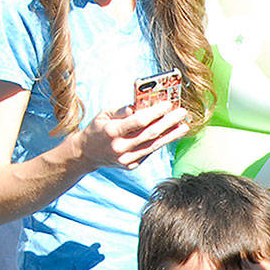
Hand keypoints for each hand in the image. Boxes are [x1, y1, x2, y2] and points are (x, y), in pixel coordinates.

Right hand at [73, 100, 188, 170]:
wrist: (86, 154)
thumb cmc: (97, 129)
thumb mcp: (104, 114)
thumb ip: (122, 110)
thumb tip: (140, 105)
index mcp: (111, 131)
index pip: (138, 121)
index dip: (155, 112)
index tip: (168, 104)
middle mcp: (120, 147)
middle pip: (150, 134)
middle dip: (169, 122)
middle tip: (182, 113)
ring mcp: (126, 159)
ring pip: (153, 146)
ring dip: (171, 135)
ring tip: (184, 126)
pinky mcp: (131, 166)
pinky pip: (149, 152)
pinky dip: (161, 143)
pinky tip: (171, 135)